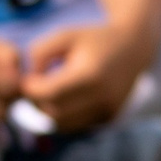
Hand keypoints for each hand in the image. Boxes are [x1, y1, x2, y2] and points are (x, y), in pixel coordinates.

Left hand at [23, 22, 154, 133]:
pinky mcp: (109, 119)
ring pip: (62, 125)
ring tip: (49, 91)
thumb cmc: (92, 39)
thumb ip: (39, 53)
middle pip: (53, 113)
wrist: (133, 47)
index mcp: (90, 75)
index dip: (31, 89)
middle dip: (37, 102)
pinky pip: (75, 125)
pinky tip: (65, 97)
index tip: (27, 78)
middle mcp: (102, 98)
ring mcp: (108, 111)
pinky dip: (64, 115)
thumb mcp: (64, 36)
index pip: (49, 95)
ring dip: (49, 111)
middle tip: (34, 86)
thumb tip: (27, 81)